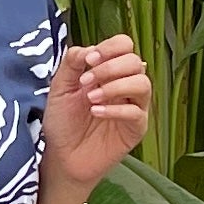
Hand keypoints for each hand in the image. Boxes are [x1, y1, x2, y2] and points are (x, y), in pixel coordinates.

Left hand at [40, 32, 150, 194]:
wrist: (62, 157)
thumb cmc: (63, 122)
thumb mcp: (60, 88)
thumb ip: (72, 64)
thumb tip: (89, 49)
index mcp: (109, 72)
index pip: (125, 46)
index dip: (111, 47)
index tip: (89, 60)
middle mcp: (125, 86)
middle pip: (136, 62)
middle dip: (110, 68)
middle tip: (86, 82)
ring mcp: (133, 107)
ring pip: (143, 84)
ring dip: (116, 86)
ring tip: (91, 98)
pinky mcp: (135, 129)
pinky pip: (136, 112)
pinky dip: (116, 109)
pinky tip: (96, 113)